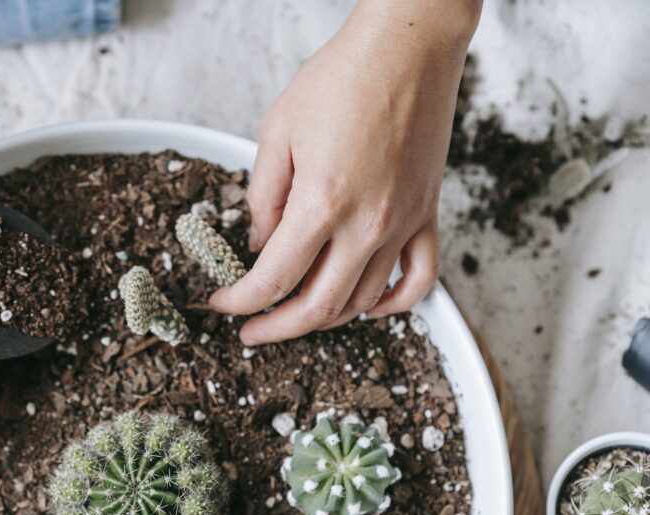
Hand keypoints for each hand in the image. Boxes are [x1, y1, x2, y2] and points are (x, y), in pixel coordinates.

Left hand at [210, 0, 479, 344]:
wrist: (407, 47)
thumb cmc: (342, 78)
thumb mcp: (277, 133)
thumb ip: (263, 198)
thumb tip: (259, 245)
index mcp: (322, 202)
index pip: (273, 279)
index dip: (241, 301)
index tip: (224, 304)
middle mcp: (367, 223)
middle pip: (317, 306)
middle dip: (276, 327)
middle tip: (251, 331)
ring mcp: (403, 223)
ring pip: (362, 300)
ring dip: (324, 316)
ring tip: (295, 311)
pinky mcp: (427, 214)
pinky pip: (419, 279)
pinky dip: (393, 304)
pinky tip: (367, 307)